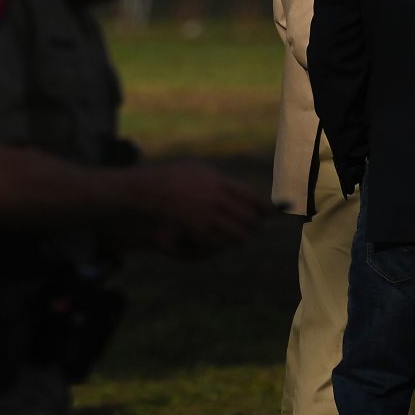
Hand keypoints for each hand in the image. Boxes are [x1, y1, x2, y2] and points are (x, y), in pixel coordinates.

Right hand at [137, 159, 272, 257]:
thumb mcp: (197, 169)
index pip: (251, 198)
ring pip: (237, 234)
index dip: (264, 208)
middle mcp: (215, 199)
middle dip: (253, 225)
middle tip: (254, 228)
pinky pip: (220, 243)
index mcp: (218, 182)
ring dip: (240, 237)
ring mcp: (206, 216)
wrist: (144, 192)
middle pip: (248, 218)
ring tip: (240, 236)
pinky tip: (220, 242)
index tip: (270, 213)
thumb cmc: (170, 178)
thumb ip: (220, 181)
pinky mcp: (196, 231)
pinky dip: (223, 244)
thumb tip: (244, 196)